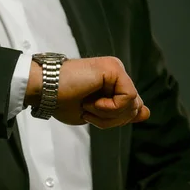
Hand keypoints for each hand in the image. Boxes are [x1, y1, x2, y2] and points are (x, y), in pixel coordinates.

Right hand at [25, 57, 149, 126]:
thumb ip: (121, 112)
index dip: (115, 119)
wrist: (44, 90)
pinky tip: (91, 101)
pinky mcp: (114, 69)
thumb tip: (146, 113)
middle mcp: (117, 73)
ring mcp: (116, 69)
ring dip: (107, 115)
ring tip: (87, 105)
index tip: (89, 114)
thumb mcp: (96, 114)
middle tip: (88, 112)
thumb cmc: (61, 102)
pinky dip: (109, 107)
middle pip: (135, 108)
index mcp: (112, 82)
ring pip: (132, 105)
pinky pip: (127, 98)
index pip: (132, 107)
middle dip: (112, 120)